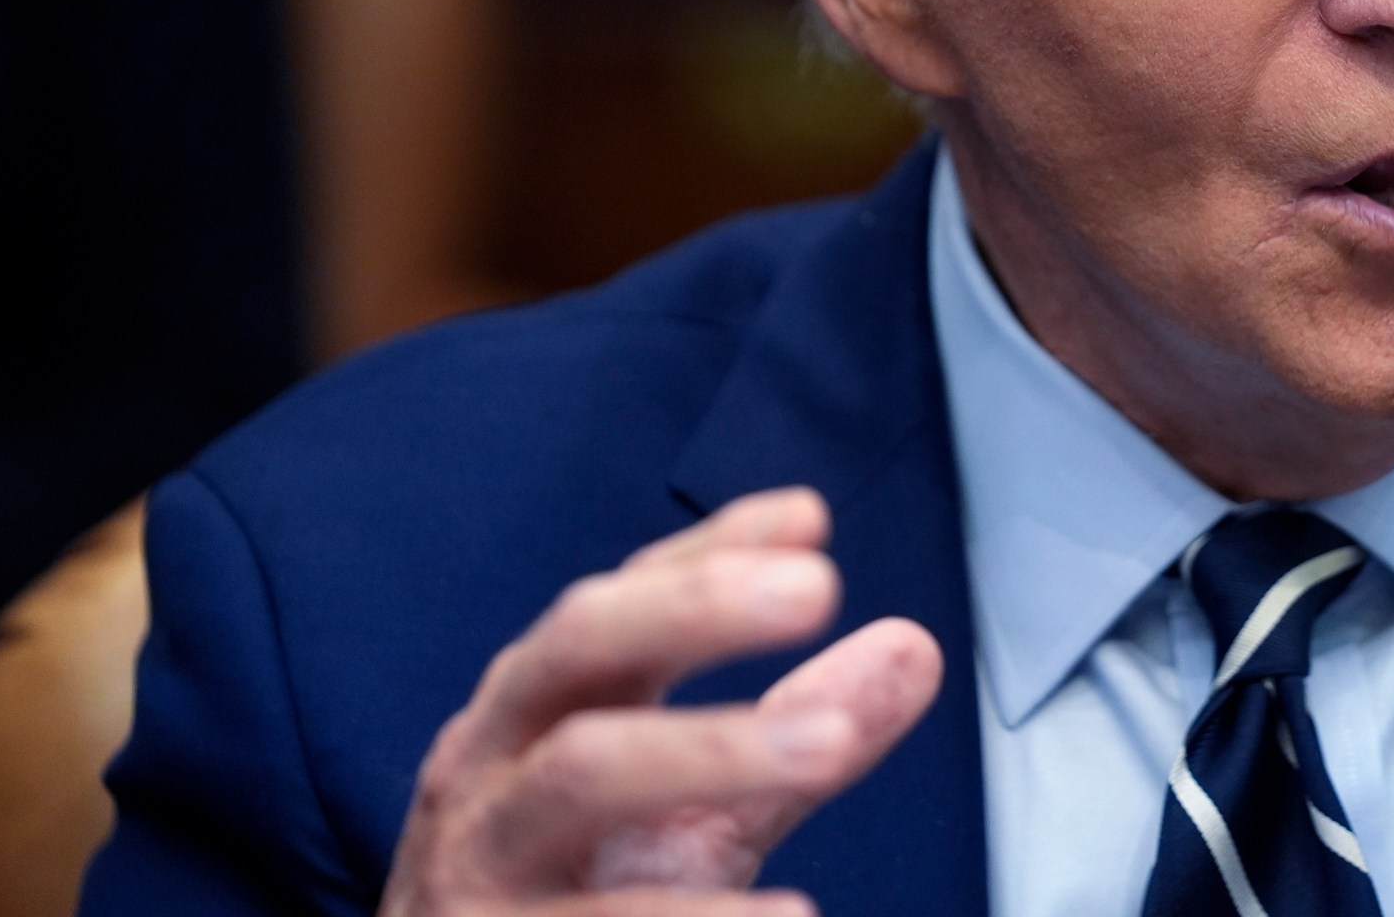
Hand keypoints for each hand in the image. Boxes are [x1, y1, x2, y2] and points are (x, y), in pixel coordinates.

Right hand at [379, 488, 943, 916]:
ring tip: (834, 743)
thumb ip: (791, 726)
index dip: (708, 552)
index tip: (809, 517)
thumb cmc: (572, 893)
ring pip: (582, 773)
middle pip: (579, 644)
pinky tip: (795, 916)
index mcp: (538, 705)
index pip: (621, 598)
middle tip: (819, 587)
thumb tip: (914, 647)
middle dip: (695, 604)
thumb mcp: (688, 805)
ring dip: (713, 746)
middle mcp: (491, 761)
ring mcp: (479, 855)